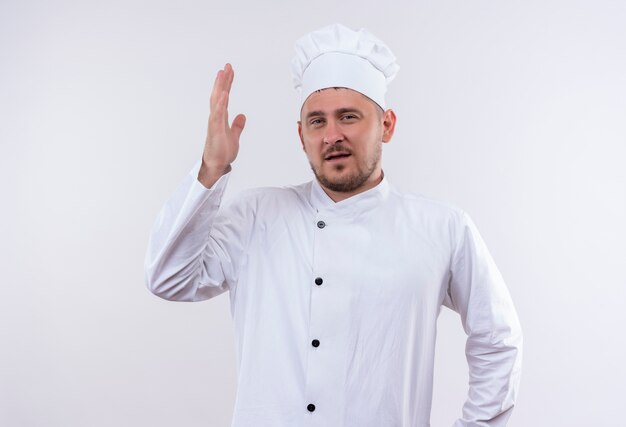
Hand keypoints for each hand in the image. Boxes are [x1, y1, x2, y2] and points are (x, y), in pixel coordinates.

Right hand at [198, 63, 245, 187]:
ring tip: (222, 74)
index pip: (225, 96)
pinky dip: (220, 104)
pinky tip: (223, 94)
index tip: (230, 71)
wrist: (216, 165)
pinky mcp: (215, 130)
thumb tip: (242, 116)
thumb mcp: (234, 136)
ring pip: (216, 101)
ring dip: (219, 87)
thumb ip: (237, 126)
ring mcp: (214, 122)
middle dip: (223, 80)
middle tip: (227, 66)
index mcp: (221, 117)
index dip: (227, 84)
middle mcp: (216, 117)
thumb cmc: (222, 152)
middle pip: (219, 94)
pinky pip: (217, 114)